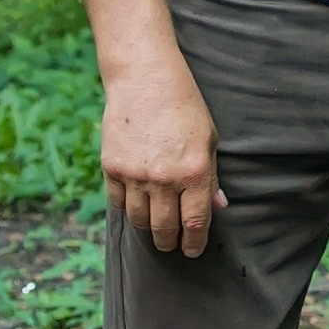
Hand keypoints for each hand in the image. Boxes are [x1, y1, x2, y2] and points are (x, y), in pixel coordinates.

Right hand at [103, 51, 225, 255]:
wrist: (144, 77)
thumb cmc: (184, 105)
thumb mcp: (208, 139)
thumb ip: (211, 176)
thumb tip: (217, 206)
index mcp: (194, 172)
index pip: (194, 223)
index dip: (194, 243)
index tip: (192, 250)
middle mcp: (164, 178)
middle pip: (164, 228)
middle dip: (170, 242)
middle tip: (172, 244)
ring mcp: (135, 174)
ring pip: (139, 220)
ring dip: (148, 229)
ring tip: (154, 229)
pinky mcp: (112, 167)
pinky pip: (118, 202)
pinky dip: (128, 208)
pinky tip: (135, 206)